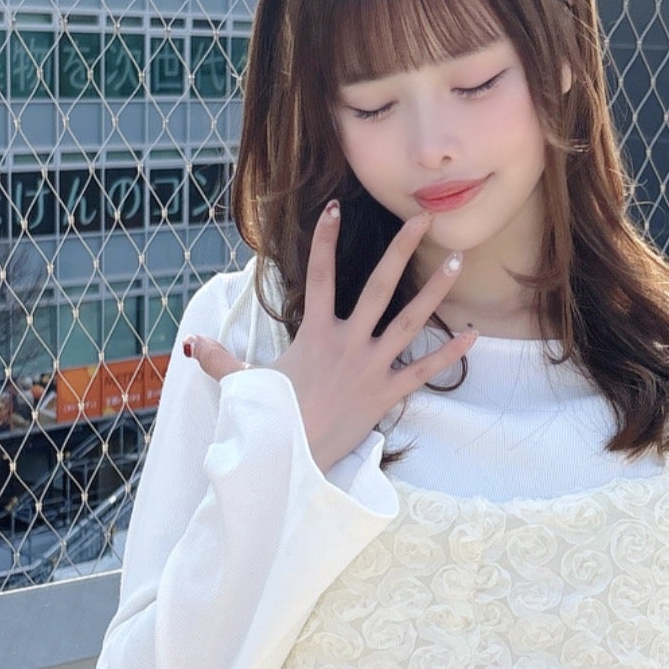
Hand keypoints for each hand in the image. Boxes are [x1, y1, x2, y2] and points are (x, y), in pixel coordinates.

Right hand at [183, 206, 477, 474]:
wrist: (292, 460)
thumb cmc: (271, 422)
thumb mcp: (244, 386)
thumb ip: (222, 360)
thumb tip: (195, 345)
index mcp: (315, 334)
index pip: (319, 277)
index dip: (325, 242)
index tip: (334, 209)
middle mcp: (348, 342)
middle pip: (379, 287)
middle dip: (401, 250)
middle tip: (424, 220)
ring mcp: (371, 366)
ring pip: (409, 320)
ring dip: (435, 291)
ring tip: (457, 261)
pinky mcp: (387, 394)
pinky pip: (424, 370)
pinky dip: (450, 354)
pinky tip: (473, 334)